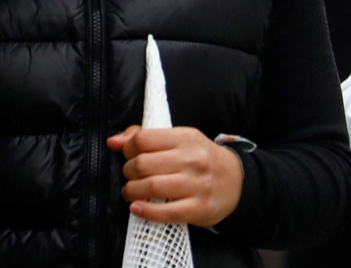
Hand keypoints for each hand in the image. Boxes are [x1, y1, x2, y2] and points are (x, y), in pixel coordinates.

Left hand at [108, 125, 242, 227]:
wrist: (236, 181)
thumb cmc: (201, 158)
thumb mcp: (180, 140)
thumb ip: (146, 137)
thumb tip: (113, 141)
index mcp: (186, 137)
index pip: (143, 139)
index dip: (128, 149)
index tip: (128, 156)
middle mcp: (192, 159)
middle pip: (143, 164)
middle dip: (128, 171)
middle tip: (129, 176)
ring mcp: (197, 185)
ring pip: (151, 187)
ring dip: (132, 191)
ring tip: (130, 191)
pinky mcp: (199, 209)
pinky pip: (166, 212)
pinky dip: (145, 211)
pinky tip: (136, 208)